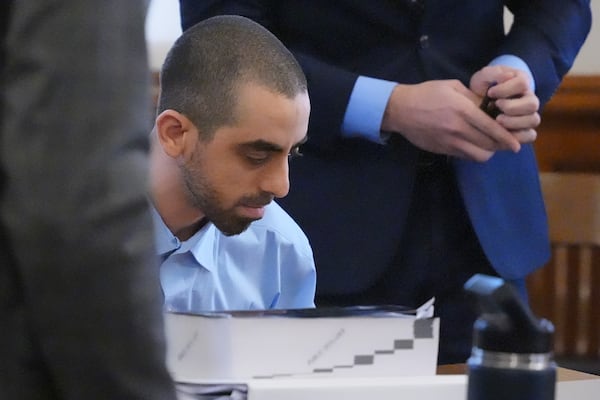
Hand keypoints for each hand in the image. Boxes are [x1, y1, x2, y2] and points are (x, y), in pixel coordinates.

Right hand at [381, 80, 520, 161]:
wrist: (401, 109)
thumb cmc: (427, 93)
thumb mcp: (452, 87)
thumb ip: (472, 98)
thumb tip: (488, 108)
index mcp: (462, 110)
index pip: (491, 128)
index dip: (506, 138)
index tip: (516, 144)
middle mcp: (458, 129)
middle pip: (488, 145)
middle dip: (500, 146)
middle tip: (506, 143)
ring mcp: (449, 142)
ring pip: (477, 155)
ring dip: (487, 152)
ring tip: (490, 145)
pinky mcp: (442, 149)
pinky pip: (464, 156)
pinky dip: (473, 152)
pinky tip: (473, 145)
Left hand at [470, 66, 540, 143]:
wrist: (474, 103)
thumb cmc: (482, 87)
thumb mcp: (483, 77)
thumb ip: (493, 73)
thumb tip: (507, 76)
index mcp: (521, 81)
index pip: (522, 83)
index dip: (505, 89)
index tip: (490, 93)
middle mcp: (528, 98)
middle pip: (532, 104)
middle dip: (511, 107)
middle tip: (495, 106)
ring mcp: (528, 115)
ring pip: (533, 120)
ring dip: (514, 122)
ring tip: (497, 120)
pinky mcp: (523, 130)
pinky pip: (530, 135)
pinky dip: (518, 136)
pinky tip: (502, 133)